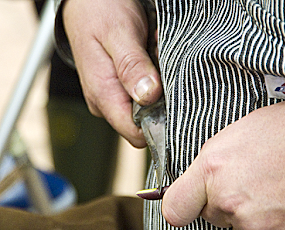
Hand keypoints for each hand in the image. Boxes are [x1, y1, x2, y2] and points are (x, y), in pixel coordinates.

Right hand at [63, 0, 161, 146]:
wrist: (85, 4)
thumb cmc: (99, 13)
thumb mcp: (118, 33)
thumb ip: (132, 66)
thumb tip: (148, 96)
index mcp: (103, 95)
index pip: (134, 133)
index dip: (157, 125)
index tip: (170, 101)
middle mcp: (105, 103)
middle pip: (142, 124)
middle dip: (160, 102)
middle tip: (161, 70)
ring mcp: (111, 98)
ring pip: (144, 111)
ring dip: (157, 91)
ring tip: (154, 60)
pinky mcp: (118, 91)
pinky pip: (141, 98)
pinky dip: (152, 83)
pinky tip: (151, 63)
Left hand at [162, 100, 284, 229]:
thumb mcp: (235, 135)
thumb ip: (209, 163)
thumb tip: (197, 181)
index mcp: (212, 170)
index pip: (174, 207)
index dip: (179, 206)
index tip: (185, 204)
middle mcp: (228, 201)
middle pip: (210, 214)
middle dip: (222, 202)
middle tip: (245, 182)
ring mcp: (254, 224)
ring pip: (238, 226)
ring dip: (248, 213)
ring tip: (270, 188)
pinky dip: (270, 223)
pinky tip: (283, 201)